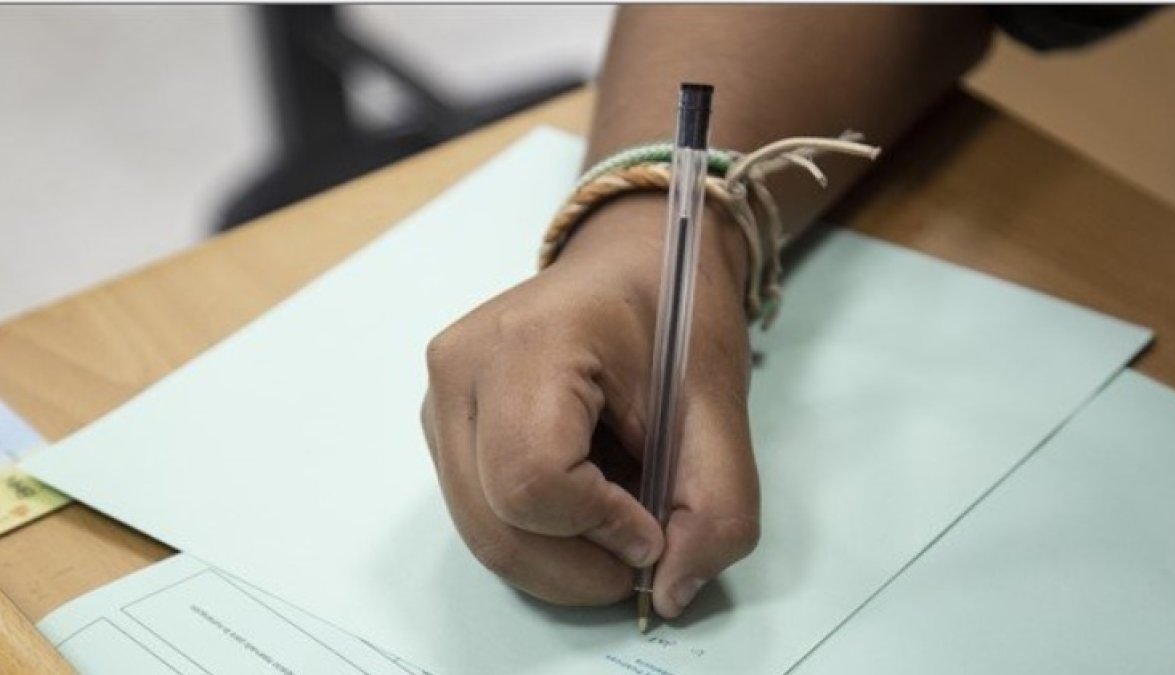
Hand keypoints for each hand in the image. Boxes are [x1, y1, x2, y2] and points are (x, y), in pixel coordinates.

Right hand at [421, 194, 759, 617]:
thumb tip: (670, 594)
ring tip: (616, 513)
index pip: (533, 479)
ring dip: (559, 554)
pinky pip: (478, 512)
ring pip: (481, 531)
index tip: (654, 527)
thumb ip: (717, 507)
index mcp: (529, 342)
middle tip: (640, 552)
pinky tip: (582, 499)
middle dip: (576, 564)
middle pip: (495, 524)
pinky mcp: (441, 424)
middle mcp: (461, 369)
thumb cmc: (673, 315)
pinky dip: (537, 534)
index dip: (599, 527)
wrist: (634, 262)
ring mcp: (440, 398)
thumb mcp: (720, 406)